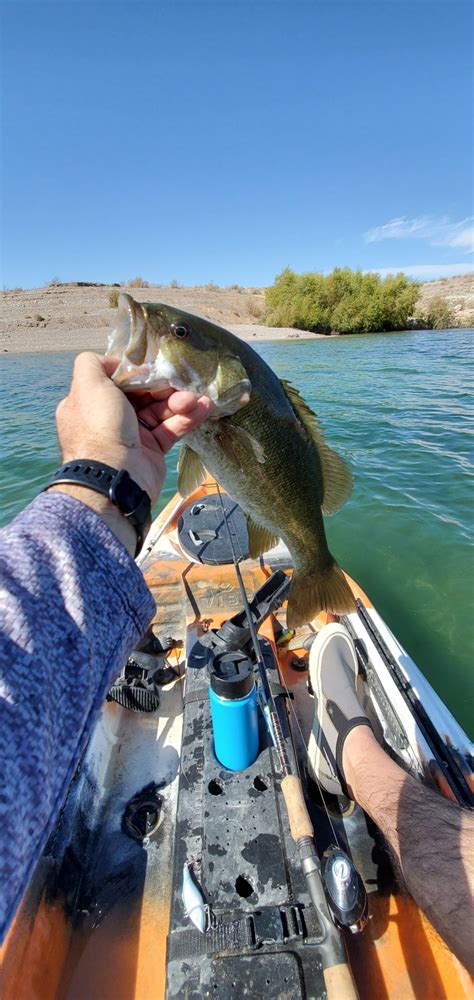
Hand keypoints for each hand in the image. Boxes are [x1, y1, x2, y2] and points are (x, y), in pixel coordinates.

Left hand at [55, 352, 211, 503]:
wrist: (115, 477)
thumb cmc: (100, 427)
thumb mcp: (88, 385)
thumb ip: (92, 363)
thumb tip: (114, 363)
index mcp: (90, 404)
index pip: (116, 382)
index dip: (135, 374)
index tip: (151, 370)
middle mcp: (109, 419)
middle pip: (141, 395)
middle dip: (162, 388)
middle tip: (180, 384)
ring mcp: (131, 436)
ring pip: (159, 411)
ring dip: (179, 402)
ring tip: (195, 399)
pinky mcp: (151, 451)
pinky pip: (170, 429)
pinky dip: (187, 418)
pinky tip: (203, 407)